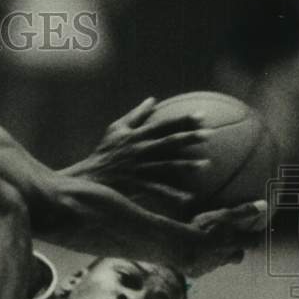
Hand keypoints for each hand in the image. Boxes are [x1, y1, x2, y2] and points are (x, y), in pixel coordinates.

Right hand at [64, 97, 209, 217]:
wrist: (88, 177)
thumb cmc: (104, 152)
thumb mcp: (115, 129)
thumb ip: (135, 115)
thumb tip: (152, 100)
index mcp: (135, 136)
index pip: (162, 125)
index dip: (182, 120)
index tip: (202, 116)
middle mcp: (138, 150)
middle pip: (168, 142)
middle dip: (189, 138)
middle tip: (210, 135)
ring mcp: (138, 168)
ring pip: (165, 166)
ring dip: (186, 165)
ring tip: (206, 164)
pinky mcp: (135, 185)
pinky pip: (157, 191)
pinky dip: (172, 195)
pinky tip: (189, 199)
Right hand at [179, 200, 267, 276]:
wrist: (180, 249)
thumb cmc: (203, 231)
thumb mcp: (224, 216)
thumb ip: (243, 211)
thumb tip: (263, 205)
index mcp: (234, 244)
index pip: (252, 242)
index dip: (254, 238)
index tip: (256, 235)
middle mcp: (225, 257)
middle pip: (237, 256)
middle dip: (237, 251)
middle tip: (234, 245)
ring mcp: (210, 266)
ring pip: (219, 262)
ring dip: (217, 257)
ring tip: (210, 250)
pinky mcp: (197, 272)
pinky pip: (201, 269)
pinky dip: (199, 263)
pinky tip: (193, 257)